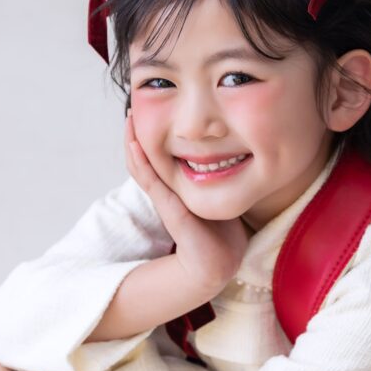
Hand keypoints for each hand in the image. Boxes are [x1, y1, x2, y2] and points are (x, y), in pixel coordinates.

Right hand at [125, 109, 249, 293]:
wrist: (218, 265)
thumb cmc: (224, 236)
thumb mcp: (224, 198)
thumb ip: (224, 180)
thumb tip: (241, 157)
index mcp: (178, 188)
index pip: (160, 156)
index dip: (153, 134)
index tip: (153, 108)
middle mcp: (168, 192)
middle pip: (146, 157)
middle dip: (139, 132)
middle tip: (134, 106)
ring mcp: (166, 199)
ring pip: (142, 166)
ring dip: (133, 142)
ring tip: (130, 118)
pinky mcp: (169, 208)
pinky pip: (150, 181)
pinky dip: (141, 162)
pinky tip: (135, 144)